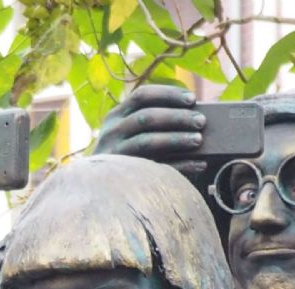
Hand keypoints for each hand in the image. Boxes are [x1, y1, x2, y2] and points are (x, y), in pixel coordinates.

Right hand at [94, 84, 213, 179]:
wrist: (93, 187)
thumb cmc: (121, 155)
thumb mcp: (125, 132)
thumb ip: (149, 120)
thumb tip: (193, 114)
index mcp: (115, 116)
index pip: (142, 95)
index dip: (169, 94)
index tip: (192, 99)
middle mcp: (111, 132)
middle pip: (147, 117)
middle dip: (177, 117)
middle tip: (201, 121)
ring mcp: (114, 155)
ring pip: (147, 141)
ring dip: (176, 139)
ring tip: (198, 140)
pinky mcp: (122, 177)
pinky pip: (155, 168)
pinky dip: (180, 166)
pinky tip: (199, 164)